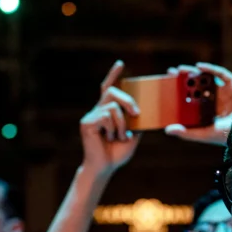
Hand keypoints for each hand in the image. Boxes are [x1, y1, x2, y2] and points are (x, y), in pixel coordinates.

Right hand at [80, 60, 140, 175]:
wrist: (105, 167)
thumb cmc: (118, 152)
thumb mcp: (133, 134)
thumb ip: (136, 121)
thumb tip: (145, 109)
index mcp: (108, 111)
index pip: (109, 88)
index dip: (113, 75)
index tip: (120, 63)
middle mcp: (98, 110)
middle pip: (112, 91)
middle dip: (127, 100)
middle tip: (136, 114)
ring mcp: (91, 116)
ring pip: (112, 107)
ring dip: (122, 123)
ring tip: (120, 136)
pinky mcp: (86, 123)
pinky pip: (105, 117)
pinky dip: (113, 128)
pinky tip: (109, 138)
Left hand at [164, 62, 231, 145]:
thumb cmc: (225, 134)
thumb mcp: (202, 133)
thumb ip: (185, 132)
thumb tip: (167, 130)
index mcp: (206, 109)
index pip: (190, 97)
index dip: (179, 90)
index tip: (166, 85)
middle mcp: (214, 99)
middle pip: (197, 85)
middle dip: (184, 78)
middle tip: (171, 73)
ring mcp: (224, 91)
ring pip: (206, 78)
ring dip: (194, 72)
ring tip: (181, 70)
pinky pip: (220, 73)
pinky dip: (210, 69)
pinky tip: (199, 67)